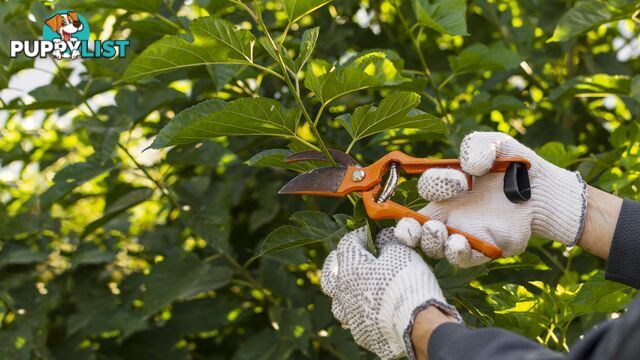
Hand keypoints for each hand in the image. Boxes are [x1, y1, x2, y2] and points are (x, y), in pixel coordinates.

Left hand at [321, 227, 460, 358]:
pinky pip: (356, 320)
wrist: (418, 324)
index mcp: (348, 269)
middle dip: (338, 264)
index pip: (347, 244)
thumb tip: (382, 238)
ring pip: (339, 302)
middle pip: (330, 275)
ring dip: (347, 293)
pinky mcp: (362, 335)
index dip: (361, 235)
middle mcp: (342, 293)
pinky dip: (362, 313)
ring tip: (359, 288)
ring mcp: (350, 316)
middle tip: (351, 260)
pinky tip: (374, 311)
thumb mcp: (400, 251)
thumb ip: (386, 241)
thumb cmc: (406, 282)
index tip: (374, 234)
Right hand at [394, 132, 586, 267]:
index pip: (426, 189)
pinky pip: (463, 258)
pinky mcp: (484, 249)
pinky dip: (456, 253)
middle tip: (414, 226)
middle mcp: (450, 213)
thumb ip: (477, 145)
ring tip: (439, 232)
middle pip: (416, 228)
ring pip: (435, 247)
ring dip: (431, 242)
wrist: (546, 191)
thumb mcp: (496, 144)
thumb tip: (469, 167)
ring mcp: (465, 234)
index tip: (460, 180)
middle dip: (408, 229)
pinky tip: (459, 243)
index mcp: (447, 188)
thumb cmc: (516, 165)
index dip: (435, 184)